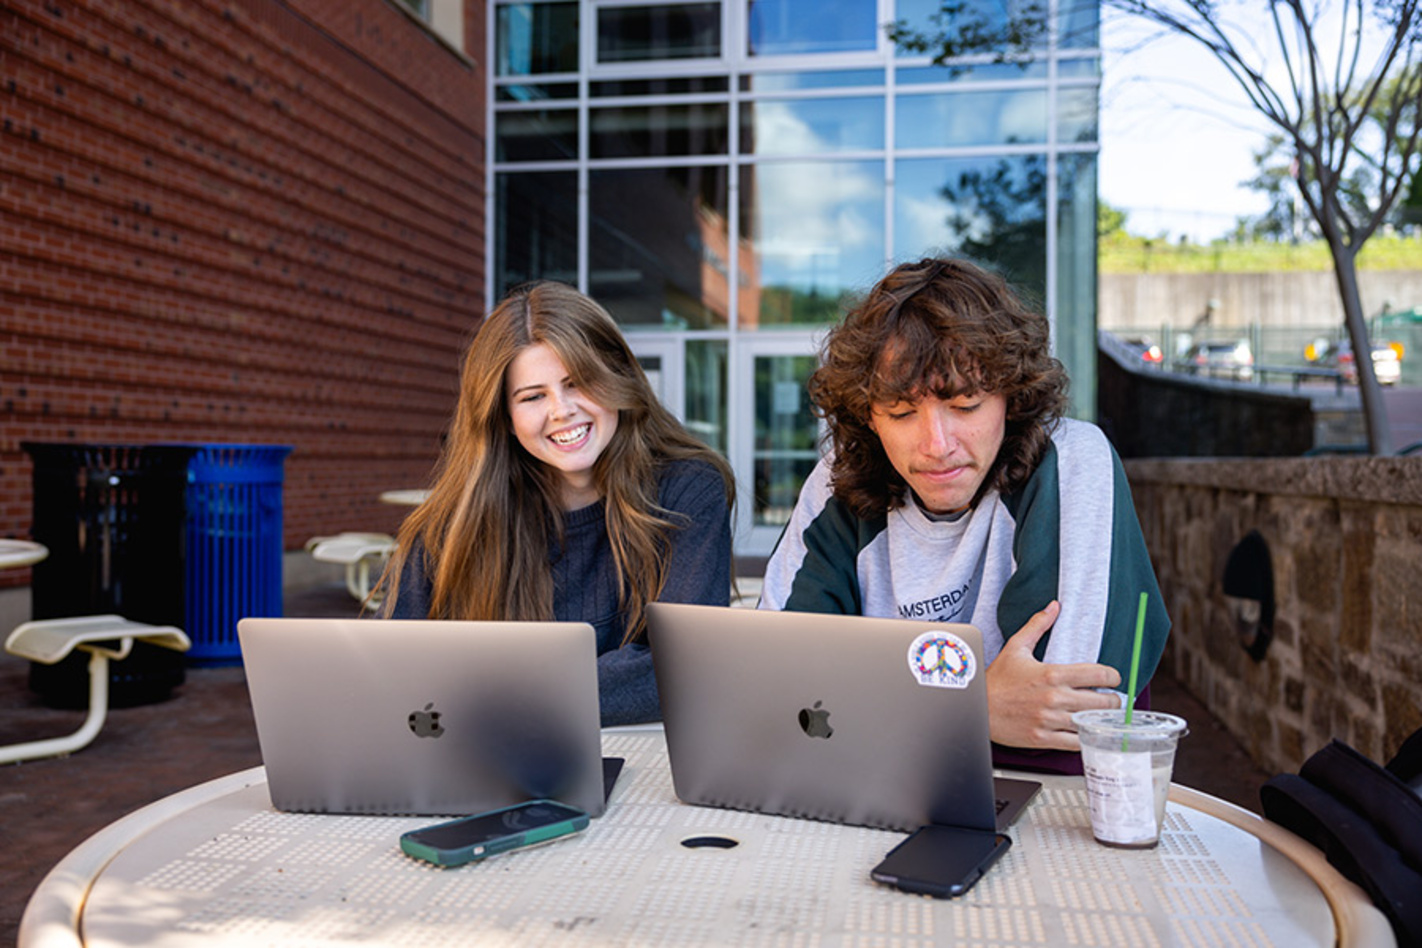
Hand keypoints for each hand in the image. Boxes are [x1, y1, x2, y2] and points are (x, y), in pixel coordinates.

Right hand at [985, 600, 1122, 750]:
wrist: (977, 707)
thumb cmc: (997, 680)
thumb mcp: (1016, 647)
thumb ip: (1037, 626)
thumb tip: (1053, 607)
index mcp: (1052, 674)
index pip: (1099, 674)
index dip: (1113, 676)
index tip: (1113, 679)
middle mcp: (1054, 698)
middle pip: (1102, 702)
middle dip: (1112, 701)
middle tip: (1111, 700)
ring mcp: (1049, 720)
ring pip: (1091, 723)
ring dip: (1101, 720)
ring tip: (1100, 716)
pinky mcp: (1043, 738)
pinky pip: (1075, 743)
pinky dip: (1085, 738)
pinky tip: (1084, 731)